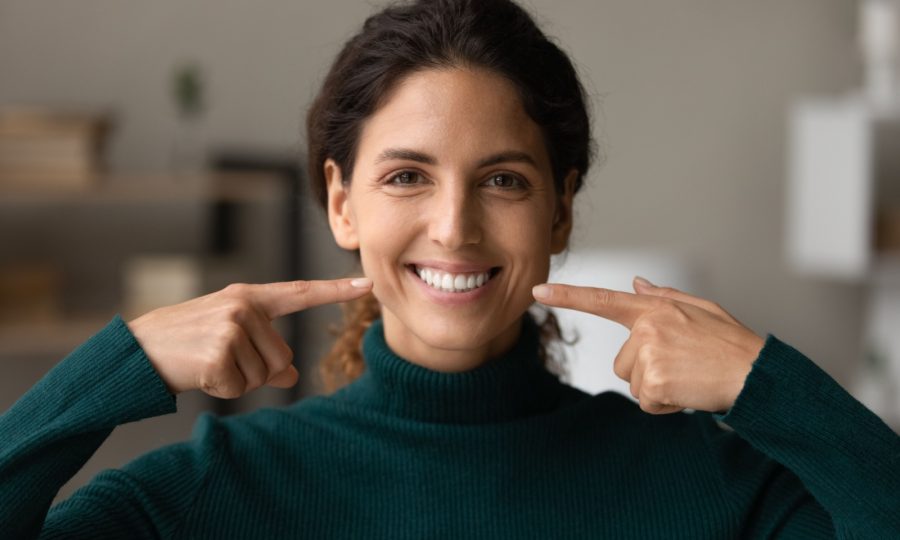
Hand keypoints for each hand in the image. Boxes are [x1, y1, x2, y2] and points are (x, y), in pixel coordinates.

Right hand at [127, 278, 372, 397]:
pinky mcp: (218, 353)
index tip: (367, 285)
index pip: (301, 293)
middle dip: (255, 370)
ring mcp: (231, 328)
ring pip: (263, 375)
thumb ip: (266, 352)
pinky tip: (200, 373)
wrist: (137, 350)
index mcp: (250, 298)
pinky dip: (221, 389)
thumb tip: (294, 374)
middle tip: (219, 358)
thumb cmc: (188, 344)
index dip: (336, 291)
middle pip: (282, 357)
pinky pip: (240, 387)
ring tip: (208, 362)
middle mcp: (244, 307)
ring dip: (238, 380)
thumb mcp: (230, 340)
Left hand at [532, 276, 764, 414]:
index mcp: (656, 308)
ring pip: (632, 383)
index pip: (603, 300)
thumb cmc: (730, 343)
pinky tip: (688, 392)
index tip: (538, 292)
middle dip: (647, 371)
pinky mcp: (653, 381)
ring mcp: (649, 353)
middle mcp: (647, 327)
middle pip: (622, 362)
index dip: (568, 296)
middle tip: (683, 366)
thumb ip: (663, 297)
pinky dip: (665, 405)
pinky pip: (645, 402)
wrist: (756, 374)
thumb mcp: (699, 309)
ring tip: (688, 377)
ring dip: (657, 388)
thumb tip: (635, 283)